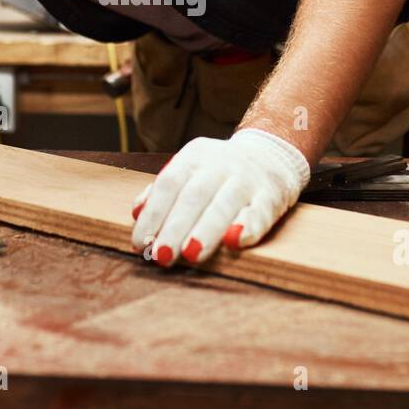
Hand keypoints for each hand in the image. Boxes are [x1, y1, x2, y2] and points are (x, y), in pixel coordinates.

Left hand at [131, 128, 310, 266]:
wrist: (271, 153)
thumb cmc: (219, 172)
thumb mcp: (190, 169)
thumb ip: (163, 191)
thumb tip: (136, 212)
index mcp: (194, 157)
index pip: (169, 184)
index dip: (153, 214)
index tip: (140, 242)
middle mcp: (220, 165)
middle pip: (194, 196)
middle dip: (176, 227)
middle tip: (161, 255)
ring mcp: (247, 179)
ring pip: (225, 204)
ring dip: (206, 230)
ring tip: (191, 254)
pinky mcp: (272, 195)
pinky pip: (260, 211)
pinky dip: (248, 227)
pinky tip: (235, 242)